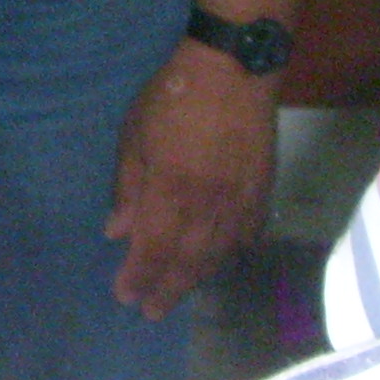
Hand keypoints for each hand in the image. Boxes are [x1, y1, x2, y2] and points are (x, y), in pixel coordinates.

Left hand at [102, 38, 276, 317]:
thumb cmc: (175, 94)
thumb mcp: (135, 134)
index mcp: (171, 189)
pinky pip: (248, 234)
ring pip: (218, 253)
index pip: (153, 248)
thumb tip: (117, 232)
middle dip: (167, 289)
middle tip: (152, 312)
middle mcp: (208, 204)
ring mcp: (240, 200)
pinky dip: (234, 252)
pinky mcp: (263, 189)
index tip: (125, 296)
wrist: (235, 67)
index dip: (139, 276)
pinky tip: (223, 260)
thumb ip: (128, 187)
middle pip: (187, 261)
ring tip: (180, 291)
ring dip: (197, 277)